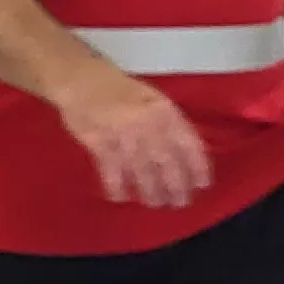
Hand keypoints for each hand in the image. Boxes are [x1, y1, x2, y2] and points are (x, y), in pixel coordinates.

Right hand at [54, 71, 211, 208]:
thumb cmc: (121, 91)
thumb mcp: (153, 100)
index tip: (202, 185)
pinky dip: (116, 185)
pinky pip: (110, 170)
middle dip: (175, 185)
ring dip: (149, 190)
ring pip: (141, 169)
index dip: (197, 166)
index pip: (188, 143)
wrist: (81, 80)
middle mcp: (146, 123)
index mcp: (164, 110)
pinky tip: (120, 197)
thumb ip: (169, 124)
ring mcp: (122, 134)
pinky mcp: (98, 142)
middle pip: (166, 161)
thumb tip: (186, 155)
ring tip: (154, 203)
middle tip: (180, 203)